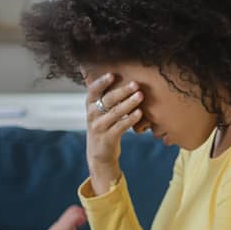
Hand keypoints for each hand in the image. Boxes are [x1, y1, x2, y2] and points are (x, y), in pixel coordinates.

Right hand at [85, 72, 142, 193]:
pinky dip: (130, 119)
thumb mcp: (100, 112)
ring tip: (140, 96)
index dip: (102, 82)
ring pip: (115, 113)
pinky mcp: (108, 138)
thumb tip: (125, 78)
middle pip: (108, 100)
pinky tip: (139, 113)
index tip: (112, 75)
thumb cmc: (104, 127)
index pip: (93, 90)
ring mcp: (99, 127)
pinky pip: (121, 126)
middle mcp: (92, 115)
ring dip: (129, 103)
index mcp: (90, 105)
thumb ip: (107, 98)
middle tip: (135, 84)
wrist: (99, 154)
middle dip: (122, 91)